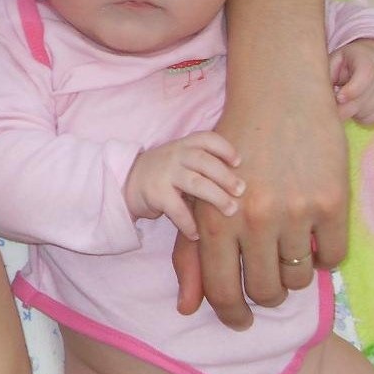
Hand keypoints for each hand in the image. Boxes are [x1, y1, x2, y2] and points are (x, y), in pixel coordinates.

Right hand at [124, 132, 243, 240]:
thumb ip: (206, 168)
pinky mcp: (155, 192)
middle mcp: (175, 155)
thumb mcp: (183, 162)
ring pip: (195, 182)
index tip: (239, 162)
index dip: (225, 148)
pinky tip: (197, 234)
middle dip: (225, 176)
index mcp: (185, 145)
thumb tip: (244, 185)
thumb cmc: (167, 174)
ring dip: (216, 197)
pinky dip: (189, 223)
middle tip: (241, 191)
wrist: (128, 182)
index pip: (207, 139)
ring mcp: (164, 173)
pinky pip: (176, 208)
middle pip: (204, 161)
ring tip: (230, 211)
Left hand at [180, 89, 346, 329]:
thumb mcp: (200, 195)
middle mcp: (255, 219)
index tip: (239, 320)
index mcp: (216, 219)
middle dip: (266, 293)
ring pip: (300, 279)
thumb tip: (186, 308)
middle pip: (266, 292)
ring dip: (294, 270)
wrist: (276, 98)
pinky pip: (332, 258)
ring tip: (286, 243)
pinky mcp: (331, 204)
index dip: (231, 314)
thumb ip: (190, 254)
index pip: (223, 290)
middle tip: (267, 277)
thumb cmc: (232, 148)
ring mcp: (295, 213)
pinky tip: (311, 232)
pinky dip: (323, 254)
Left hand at [330, 39, 373, 124]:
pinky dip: (358, 117)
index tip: (339, 98)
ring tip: (342, 99)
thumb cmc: (350, 60)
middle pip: (362, 101)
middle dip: (342, 108)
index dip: (351, 90)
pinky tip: (352, 105)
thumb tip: (321, 91)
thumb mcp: (337, 58)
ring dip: (349, 111)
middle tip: (326, 108)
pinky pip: (369, 120)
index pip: (364, 77)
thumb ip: (329, 72)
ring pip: (363, 113)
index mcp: (366, 62)